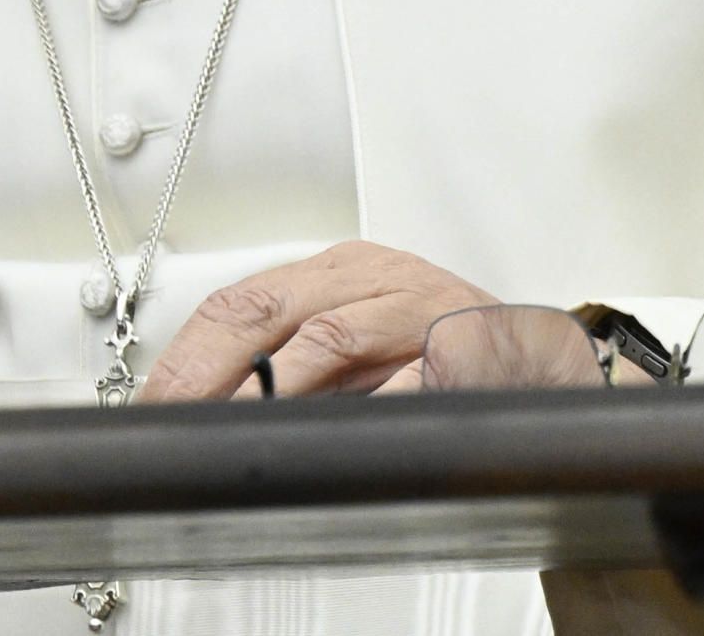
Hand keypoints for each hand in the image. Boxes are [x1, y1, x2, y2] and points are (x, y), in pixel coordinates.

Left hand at [137, 241, 503, 400]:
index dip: (189, 354)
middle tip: (180, 416)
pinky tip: (343, 430)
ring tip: (242, 423)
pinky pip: (410, 375)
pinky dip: (371, 402)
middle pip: (269, 311)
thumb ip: (292, 368)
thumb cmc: (445, 353)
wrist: (549, 361)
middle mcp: (376, 278)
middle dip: (213, 369)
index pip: (241, 300)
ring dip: (279, 387)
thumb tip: (205, 411)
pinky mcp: (468, 347)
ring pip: (331, 336)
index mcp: (339, 272)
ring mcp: (422, 307)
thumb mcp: (360, 348)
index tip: (155, 403)